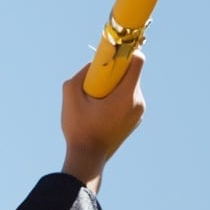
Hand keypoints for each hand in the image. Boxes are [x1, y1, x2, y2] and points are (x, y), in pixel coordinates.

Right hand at [60, 53, 144, 193]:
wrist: (87, 157)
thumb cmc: (78, 128)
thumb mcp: (71, 95)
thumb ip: (81, 74)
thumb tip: (93, 65)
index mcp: (126, 95)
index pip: (138, 61)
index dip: (126, 52)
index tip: (112, 54)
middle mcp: (138, 102)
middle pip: (131, 75)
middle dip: (115, 73)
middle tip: (97, 82)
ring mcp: (139, 113)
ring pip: (129, 88)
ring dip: (115, 87)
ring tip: (96, 102)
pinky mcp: (135, 121)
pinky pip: (129, 101)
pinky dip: (117, 100)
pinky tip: (101, 113)